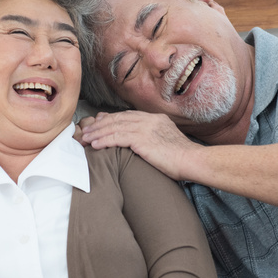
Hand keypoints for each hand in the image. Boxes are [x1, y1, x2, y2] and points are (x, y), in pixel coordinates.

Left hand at [80, 111, 199, 180]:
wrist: (192, 161)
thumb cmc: (182, 159)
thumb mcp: (168, 143)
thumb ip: (154, 139)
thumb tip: (143, 145)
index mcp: (156, 119)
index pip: (128, 116)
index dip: (110, 119)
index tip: (98, 123)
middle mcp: (149, 120)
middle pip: (118, 119)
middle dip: (99, 125)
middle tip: (85, 131)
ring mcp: (146, 128)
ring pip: (114, 127)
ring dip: (97, 133)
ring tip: (84, 139)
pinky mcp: (142, 138)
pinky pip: (117, 137)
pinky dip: (104, 140)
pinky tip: (94, 144)